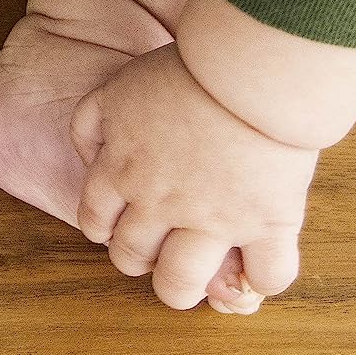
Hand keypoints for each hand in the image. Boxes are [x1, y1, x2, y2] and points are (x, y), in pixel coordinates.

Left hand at [68, 43, 314, 312]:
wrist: (248, 69)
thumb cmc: (187, 68)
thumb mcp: (117, 86)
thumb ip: (92, 124)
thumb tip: (89, 159)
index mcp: (122, 169)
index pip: (95, 219)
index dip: (103, 227)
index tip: (117, 225)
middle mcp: (160, 204)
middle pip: (130, 257)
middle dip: (136, 260)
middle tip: (155, 252)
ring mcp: (213, 221)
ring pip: (181, 284)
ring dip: (182, 287)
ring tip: (196, 279)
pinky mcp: (266, 223)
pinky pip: (265, 276)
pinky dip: (263, 278)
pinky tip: (259, 264)